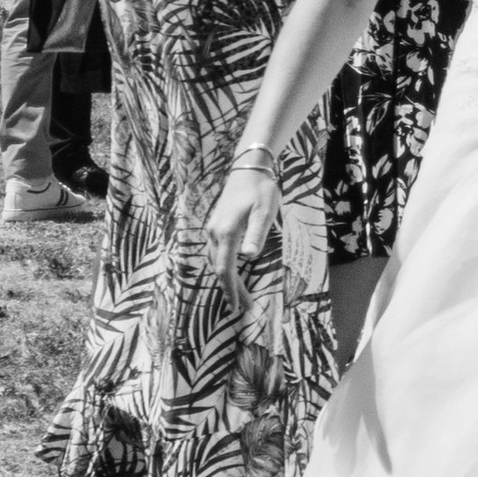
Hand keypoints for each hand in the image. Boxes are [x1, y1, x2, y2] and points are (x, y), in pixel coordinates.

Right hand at [208, 158, 279, 298]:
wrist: (248, 169)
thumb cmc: (261, 190)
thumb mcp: (264, 211)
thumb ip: (257, 234)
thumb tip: (249, 256)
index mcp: (227, 232)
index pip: (225, 269)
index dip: (231, 289)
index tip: (238, 307)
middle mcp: (215, 232)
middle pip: (219, 268)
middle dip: (230, 289)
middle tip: (242, 307)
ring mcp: (213, 228)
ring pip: (215, 261)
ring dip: (226, 279)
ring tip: (238, 295)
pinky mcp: (216, 225)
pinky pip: (215, 252)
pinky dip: (222, 266)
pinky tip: (230, 272)